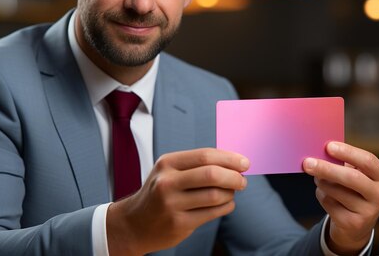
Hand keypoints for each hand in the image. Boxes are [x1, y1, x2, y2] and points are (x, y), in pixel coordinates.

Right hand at [106, 148, 248, 255]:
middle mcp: (167, 183)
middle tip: (242, 180)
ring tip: (231, 193)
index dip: (230, 158)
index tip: (244, 163)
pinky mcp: (179, 224)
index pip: (205, 155)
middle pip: (211, 174)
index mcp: (167, 164)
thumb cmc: (158, 193)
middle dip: (234, 177)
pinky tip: (224, 204)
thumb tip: (234, 163)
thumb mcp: (169, 172)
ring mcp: (172, 205)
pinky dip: (226, 207)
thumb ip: (197, 165)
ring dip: (230, 194)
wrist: (134, 223)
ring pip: (215, 196)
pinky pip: (213, 213)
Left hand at [303, 142, 378, 254]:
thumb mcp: (356, 173)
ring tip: (319, 178)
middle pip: (351, 177)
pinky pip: (329, 203)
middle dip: (327, 168)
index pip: (368, 161)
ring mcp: (369, 212)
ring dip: (321, 182)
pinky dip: (321, 195)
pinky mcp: (354, 223)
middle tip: (308, 163)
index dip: (348, 152)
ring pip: (336, 191)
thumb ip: (343, 162)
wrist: (357, 223)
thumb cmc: (353, 189)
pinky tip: (326, 196)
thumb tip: (320, 153)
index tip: (329, 146)